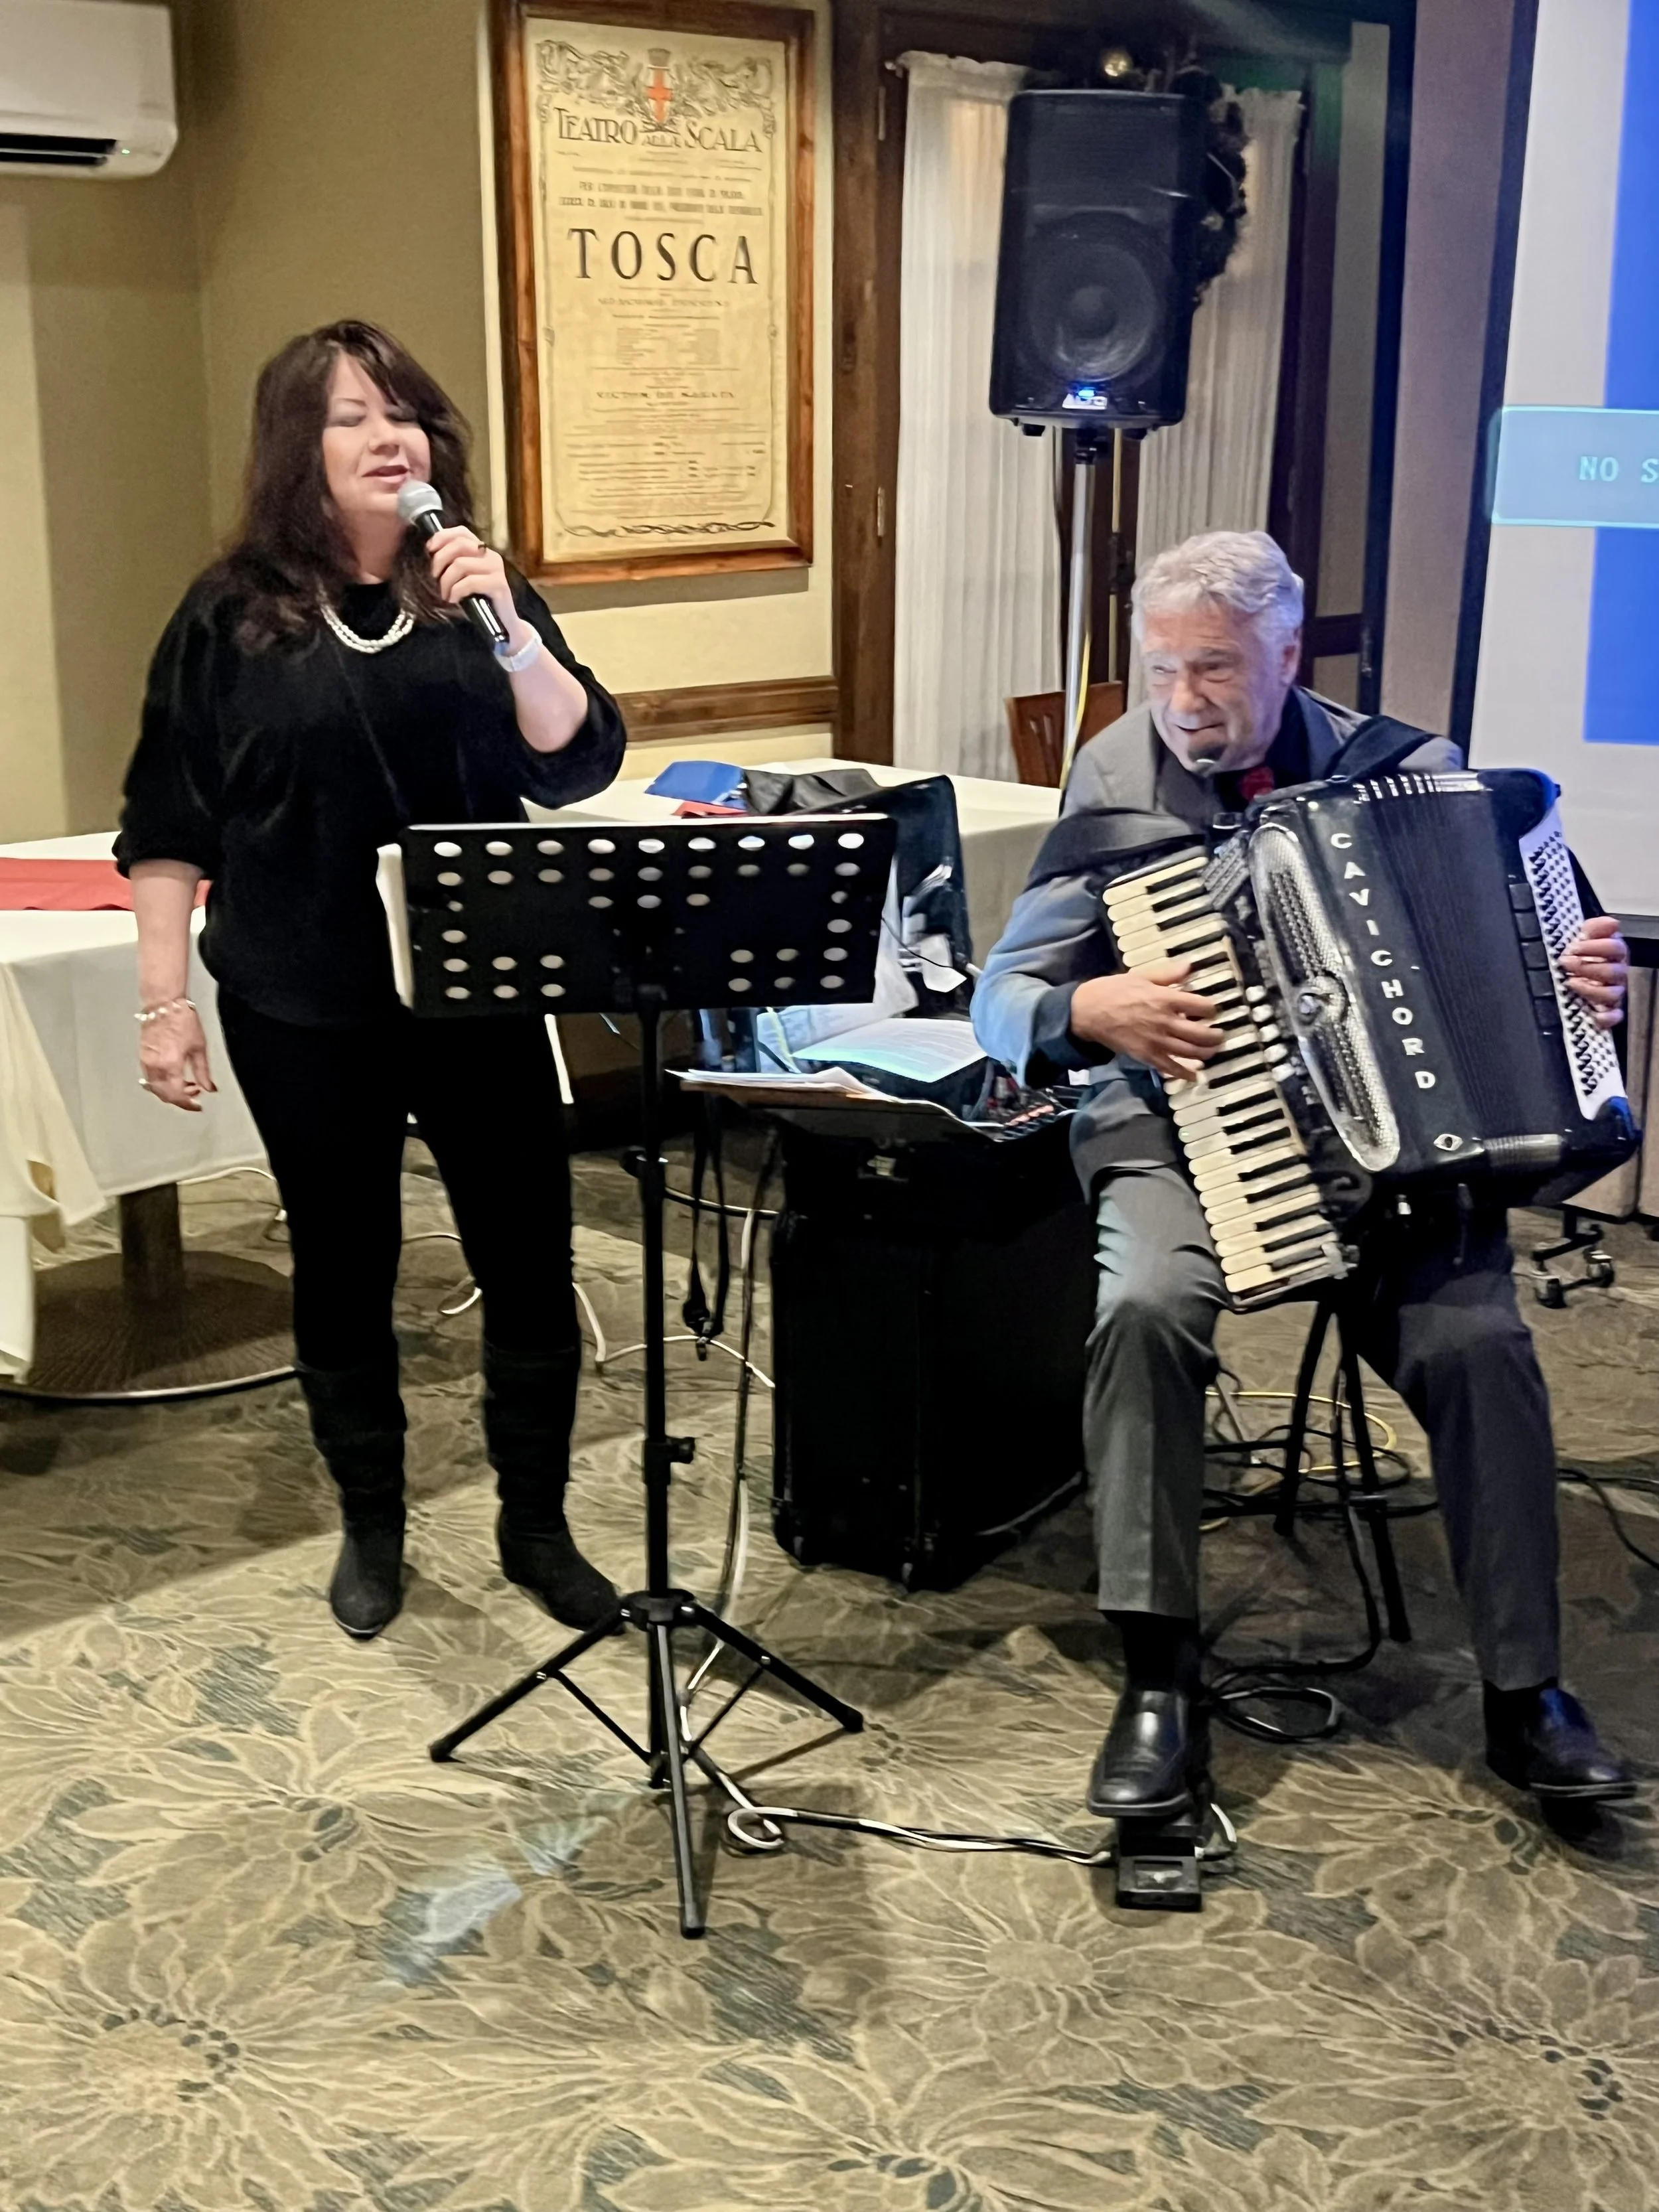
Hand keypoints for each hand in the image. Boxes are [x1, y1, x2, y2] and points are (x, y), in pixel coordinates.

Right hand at [138, 1003, 215, 1112]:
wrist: (164, 1004)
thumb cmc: (182, 1020)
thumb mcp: (199, 1047)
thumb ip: (203, 1071)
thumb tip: (209, 1088)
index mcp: (170, 1064)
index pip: (177, 1094)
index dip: (188, 1103)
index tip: (197, 1106)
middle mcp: (155, 1066)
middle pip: (164, 1094)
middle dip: (180, 1099)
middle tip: (195, 1095)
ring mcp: (146, 1062)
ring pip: (156, 1088)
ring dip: (171, 1092)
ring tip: (187, 1085)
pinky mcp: (142, 1057)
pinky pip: (150, 1078)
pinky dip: (162, 1083)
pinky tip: (174, 1077)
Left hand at [423, 524, 524, 644]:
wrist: (502, 624)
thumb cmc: (478, 601)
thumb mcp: (463, 578)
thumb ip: (453, 563)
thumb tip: (431, 552)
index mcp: (482, 551)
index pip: (462, 532)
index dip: (443, 536)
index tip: (429, 550)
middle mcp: (491, 556)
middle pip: (458, 545)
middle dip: (440, 561)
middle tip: (435, 578)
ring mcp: (497, 569)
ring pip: (460, 564)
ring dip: (446, 581)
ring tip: (445, 594)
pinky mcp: (499, 585)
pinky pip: (469, 582)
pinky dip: (456, 591)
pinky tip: (454, 599)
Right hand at [1069, 959, 1225, 1079]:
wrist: (1088, 1012)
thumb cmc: (1113, 991)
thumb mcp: (1141, 976)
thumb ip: (1168, 974)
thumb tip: (1190, 966)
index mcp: (1165, 999)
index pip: (1201, 1006)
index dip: (1212, 1008)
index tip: (1212, 1010)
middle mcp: (1165, 1021)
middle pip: (1201, 1033)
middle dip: (1215, 1035)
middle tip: (1219, 1034)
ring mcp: (1157, 1041)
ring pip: (1191, 1052)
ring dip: (1206, 1053)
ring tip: (1211, 1050)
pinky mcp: (1147, 1056)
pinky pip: (1171, 1067)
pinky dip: (1185, 1073)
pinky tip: (1194, 1074)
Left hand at [1561, 913, 1627, 1030]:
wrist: (1567, 971)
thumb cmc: (1577, 954)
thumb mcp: (1581, 936)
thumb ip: (1595, 927)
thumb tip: (1613, 923)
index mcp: (1614, 953)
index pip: (1616, 947)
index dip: (1595, 947)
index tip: (1574, 947)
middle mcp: (1617, 972)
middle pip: (1613, 971)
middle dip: (1587, 966)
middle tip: (1566, 962)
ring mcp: (1613, 991)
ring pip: (1612, 994)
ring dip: (1591, 989)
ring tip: (1570, 983)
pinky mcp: (1607, 1009)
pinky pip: (1614, 1016)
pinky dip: (1607, 1018)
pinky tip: (1595, 1015)